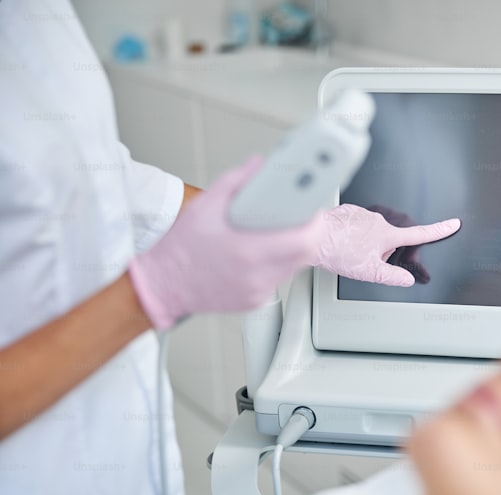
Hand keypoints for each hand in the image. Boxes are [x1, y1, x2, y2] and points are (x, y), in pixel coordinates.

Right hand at [128, 156, 322, 329]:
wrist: (162, 285)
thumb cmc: (180, 248)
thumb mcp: (204, 206)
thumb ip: (236, 182)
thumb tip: (259, 166)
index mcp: (248, 250)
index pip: (304, 239)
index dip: (314, 222)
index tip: (313, 208)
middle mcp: (257, 274)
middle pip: (305, 252)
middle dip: (305, 232)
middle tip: (297, 218)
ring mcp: (258, 290)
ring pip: (294, 266)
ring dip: (292, 248)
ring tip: (273, 233)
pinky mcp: (256, 300)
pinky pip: (278, 278)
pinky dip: (275, 264)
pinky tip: (256, 254)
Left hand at [312, 204, 459, 286]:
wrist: (310, 236)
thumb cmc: (338, 251)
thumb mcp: (370, 272)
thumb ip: (393, 276)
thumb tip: (407, 279)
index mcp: (387, 234)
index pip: (419, 234)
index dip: (439, 230)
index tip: (453, 224)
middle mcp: (377, 220)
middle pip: (388, 240)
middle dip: (381, 251)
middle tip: (364, 261)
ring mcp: (361, 214)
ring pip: (370, 233)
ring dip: (363, 244)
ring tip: (346, 253)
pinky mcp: (346, 212)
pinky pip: (355, 226)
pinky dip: (350, 236)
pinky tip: (338, 244)